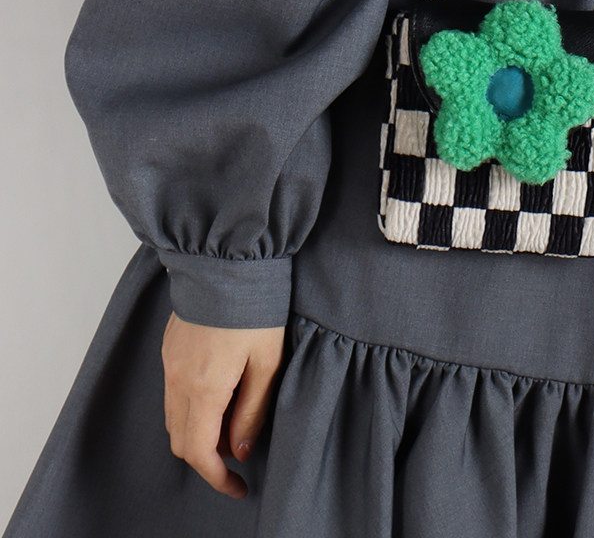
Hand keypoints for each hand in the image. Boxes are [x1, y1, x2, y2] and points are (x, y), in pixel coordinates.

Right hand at [161, 311, 285, 497]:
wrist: (229, 262)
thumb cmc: (256, 309)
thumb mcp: (267, 362)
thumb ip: (253, 410)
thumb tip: (241, 450)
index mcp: (204, 389)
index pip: (200, 453)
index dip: (218, 478)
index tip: (239, 487)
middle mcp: (178, 381)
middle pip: (182, 441)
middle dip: (208, 458)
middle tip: (240, 455)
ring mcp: (170, 364)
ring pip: (174, 419)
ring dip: (198, 432)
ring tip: (233, 424)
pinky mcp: (170, 349)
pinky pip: (173, 393)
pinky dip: (191, 408)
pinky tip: (218, 395)